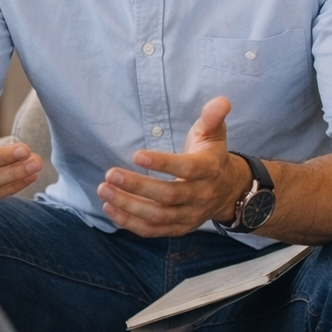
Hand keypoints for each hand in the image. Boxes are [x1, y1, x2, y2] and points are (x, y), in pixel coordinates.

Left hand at [96, 96, 250, 237]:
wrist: (228, 191)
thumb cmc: (212, 157)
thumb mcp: (214, 135)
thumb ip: (212, 118)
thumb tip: (222, 101)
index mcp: (209, 170)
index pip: (187, 169)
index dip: (163, 164)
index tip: (136, 155)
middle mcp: (200, 196)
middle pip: (168, 196)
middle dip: (137, 186)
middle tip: (110, 174)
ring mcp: (189, 215)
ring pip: (157, 216)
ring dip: (128, 206)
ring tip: (103, 191)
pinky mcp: (178, 228)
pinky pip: (152, 231)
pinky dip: (130, 223)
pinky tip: (110, 209)